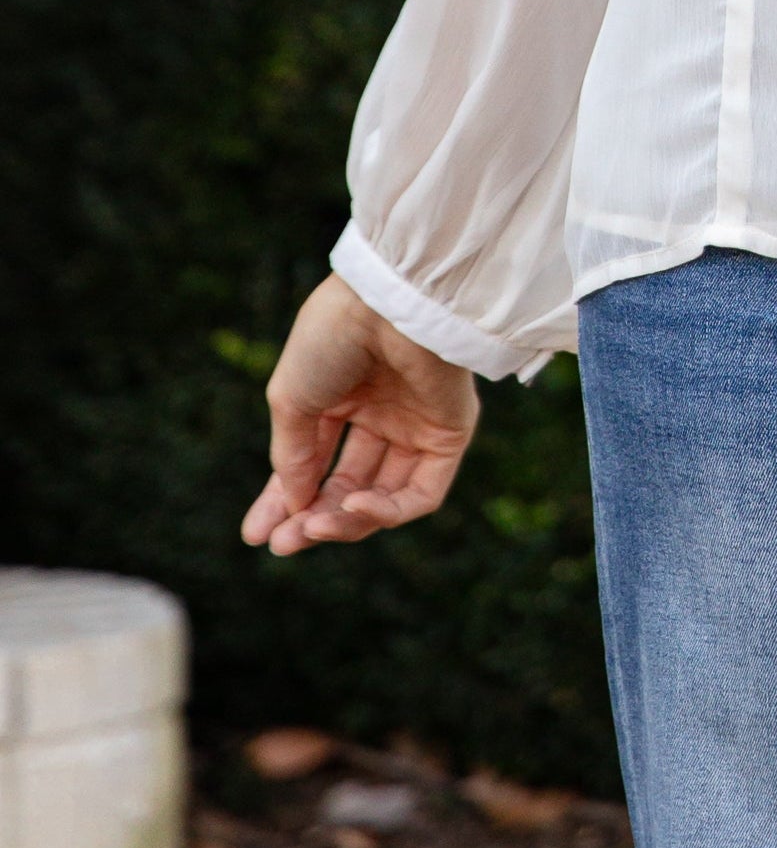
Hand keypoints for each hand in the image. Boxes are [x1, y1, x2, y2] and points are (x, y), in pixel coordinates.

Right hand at [241, 275, 478, 556]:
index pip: (314, 461)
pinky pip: (420, 492)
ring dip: (345, 521)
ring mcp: (417, 424)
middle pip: (347, 485)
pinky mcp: (450, 434)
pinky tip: (354, 505)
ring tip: (312, 527)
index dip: (285, 500)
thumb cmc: (334, 337)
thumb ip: (293, 456)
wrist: (390, 303)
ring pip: (383, 497)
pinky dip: (386, 511)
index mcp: (343, 393)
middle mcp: (383, 411)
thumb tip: (292, 507)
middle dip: (313, 518)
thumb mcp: (293, 399)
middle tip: (283, 544)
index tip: (256, 535)